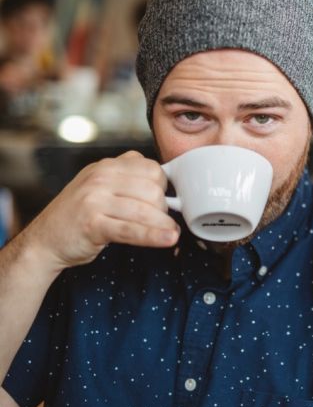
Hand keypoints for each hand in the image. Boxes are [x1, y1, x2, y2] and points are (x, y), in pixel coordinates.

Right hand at [22, 151, 178, 272]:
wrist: (44, 240)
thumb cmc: (79, 214)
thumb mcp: (100, 186)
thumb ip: (127, 178)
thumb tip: (165, 185)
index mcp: (106, 166)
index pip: (151, 168)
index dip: (163, 186)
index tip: (163, 200)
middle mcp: (100, 178)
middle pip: (152, 189)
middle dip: (163, 208)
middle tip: (161, 221)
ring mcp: (94, 200)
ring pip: (144, 210)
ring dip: (163, 224)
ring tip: (172, 234)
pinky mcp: (93, 224)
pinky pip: (131, 230)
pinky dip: (153, 236)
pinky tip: (168, 239)